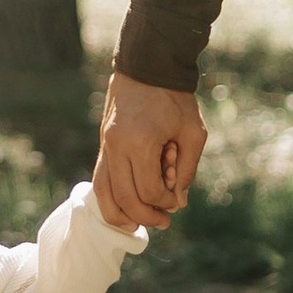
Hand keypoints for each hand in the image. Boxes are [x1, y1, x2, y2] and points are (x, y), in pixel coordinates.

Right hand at [95, 69, 205, 231]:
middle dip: (145, 216)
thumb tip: (178, 202)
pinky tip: (122, 212)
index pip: (150, 189)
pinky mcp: (102, 145)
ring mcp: (105, 145)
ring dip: (121, 214)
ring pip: (104, 193)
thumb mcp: (193, 132)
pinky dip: (108, 200)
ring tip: (138, 226)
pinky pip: (100, 180)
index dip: (166, 202)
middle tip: (164, 222)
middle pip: (126, 197)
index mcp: (141, 141)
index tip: (177, 200)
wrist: (147, 66)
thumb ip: (187, 169)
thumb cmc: (175, 97)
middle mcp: (117, 146)